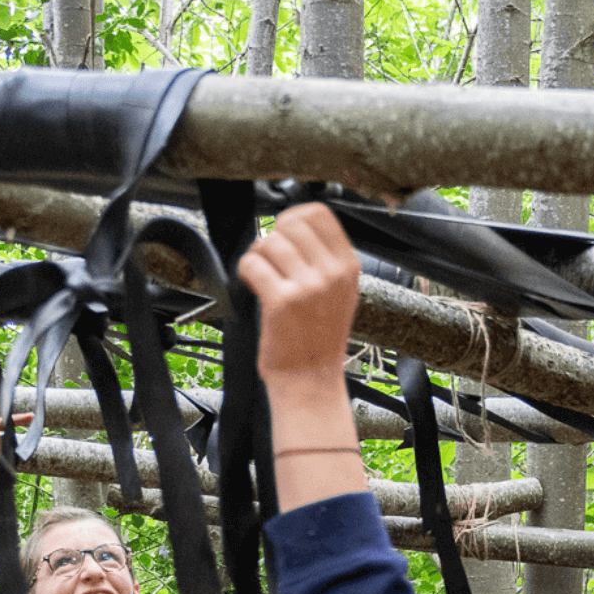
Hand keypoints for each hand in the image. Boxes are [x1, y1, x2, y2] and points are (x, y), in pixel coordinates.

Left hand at [242, 204, 362, 386]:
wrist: (310, 380)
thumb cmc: (319, 340)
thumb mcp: (340, 294)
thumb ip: (327, 259)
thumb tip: (296, 226)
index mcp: (348, 267)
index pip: (319, 214)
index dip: (294, 217)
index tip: (283, 230)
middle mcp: (331, 274)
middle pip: (291, 224)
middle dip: (273, 237)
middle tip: (269, 257)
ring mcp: (307, 288)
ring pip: (270, 242)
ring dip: (258, 256)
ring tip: (261, 275)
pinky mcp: (281, 302)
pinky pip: (253, 264)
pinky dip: (246, 271)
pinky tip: (252, 283)